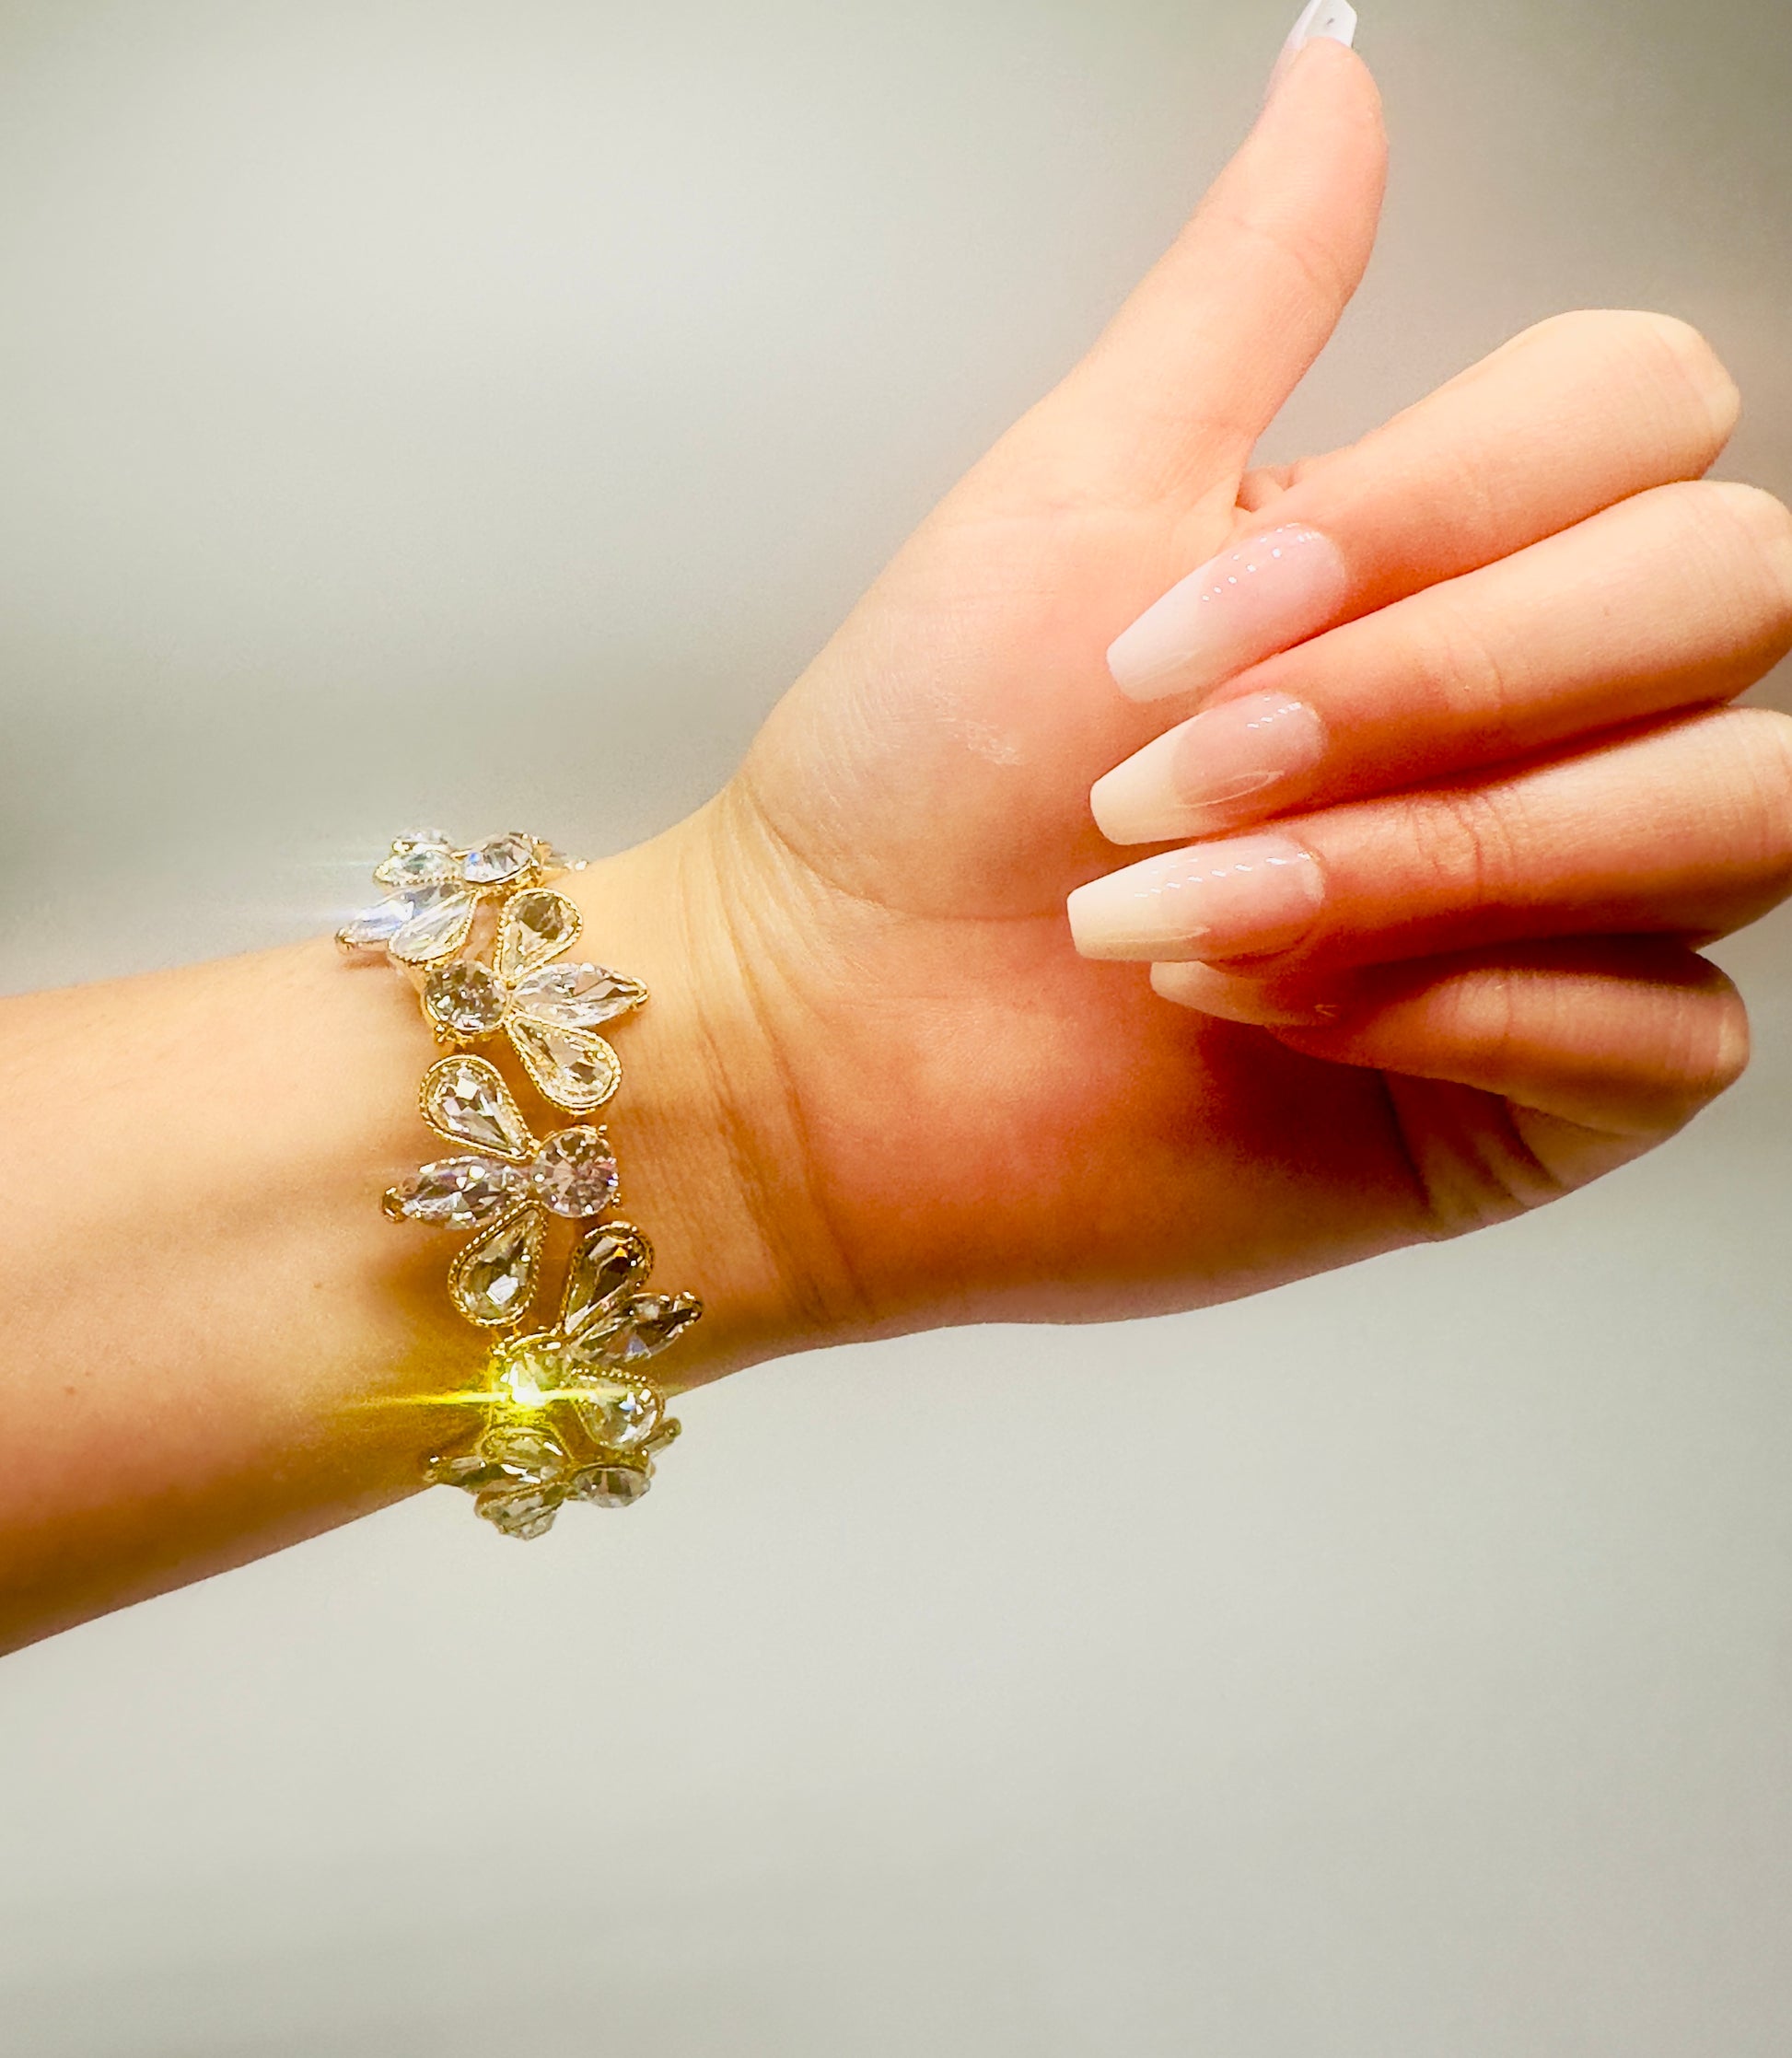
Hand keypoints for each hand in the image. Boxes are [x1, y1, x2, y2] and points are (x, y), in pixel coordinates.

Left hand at [597, 39, 1791, 1352]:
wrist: (844, 1035)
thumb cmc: (927, 778)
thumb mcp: (1081, 496)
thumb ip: (1250, 293)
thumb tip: (1338, 69)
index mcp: (1448, 550)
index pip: (1644, 416)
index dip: (1444, 511)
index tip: (1189, 627)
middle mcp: (1541, 708)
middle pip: (1721, 592)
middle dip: (1429, 691)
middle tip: (1178, 779)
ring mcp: (1565, 896)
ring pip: (1729, 809)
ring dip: (1436, 860)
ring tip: (1198, 917)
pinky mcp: (1553, 1080)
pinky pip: (1677, 1029)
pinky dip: (1469, 1011)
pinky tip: (1282, 1019)